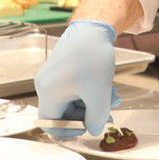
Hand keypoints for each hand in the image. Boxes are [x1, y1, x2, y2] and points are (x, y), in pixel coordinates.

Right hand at [34, 20, 117, 137]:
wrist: (91, 28)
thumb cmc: (92, 58)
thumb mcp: (99, 94)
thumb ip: (96, 118)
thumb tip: (93, 130)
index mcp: (49, 93)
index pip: (50, 125)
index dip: (69, 132)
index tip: (88, 127)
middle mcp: (45, 86)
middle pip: (63, 114)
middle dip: (88, 115)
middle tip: (109, 112)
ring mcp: (52, 78)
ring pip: (71, 102)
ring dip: (92, 103)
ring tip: (113, 96)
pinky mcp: (60, 71)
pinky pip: (72, 91)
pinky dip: (89, 92)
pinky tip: (106, 87)